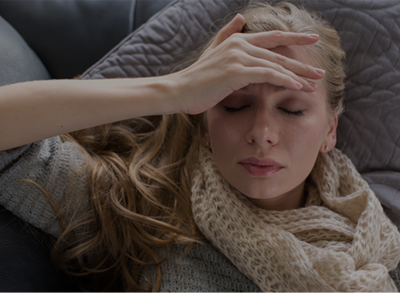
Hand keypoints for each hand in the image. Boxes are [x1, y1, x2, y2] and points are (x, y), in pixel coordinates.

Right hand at [172, 14, 325, 114]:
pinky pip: (267, 75)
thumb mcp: (214, 54)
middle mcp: (240, 45)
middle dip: (301, 63)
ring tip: (313, 83)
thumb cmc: (197, 78)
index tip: (313, 39)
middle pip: (279, 53)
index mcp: (238, 41)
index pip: (272, 37)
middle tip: (320, 71)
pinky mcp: (236, 71)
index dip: (294, 37)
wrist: (179, 90)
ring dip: (297, 74)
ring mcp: (238, 57)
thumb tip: (241, 19)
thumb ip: (228, 35)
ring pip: (275, 64)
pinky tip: (297, 86)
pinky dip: (283, 79)